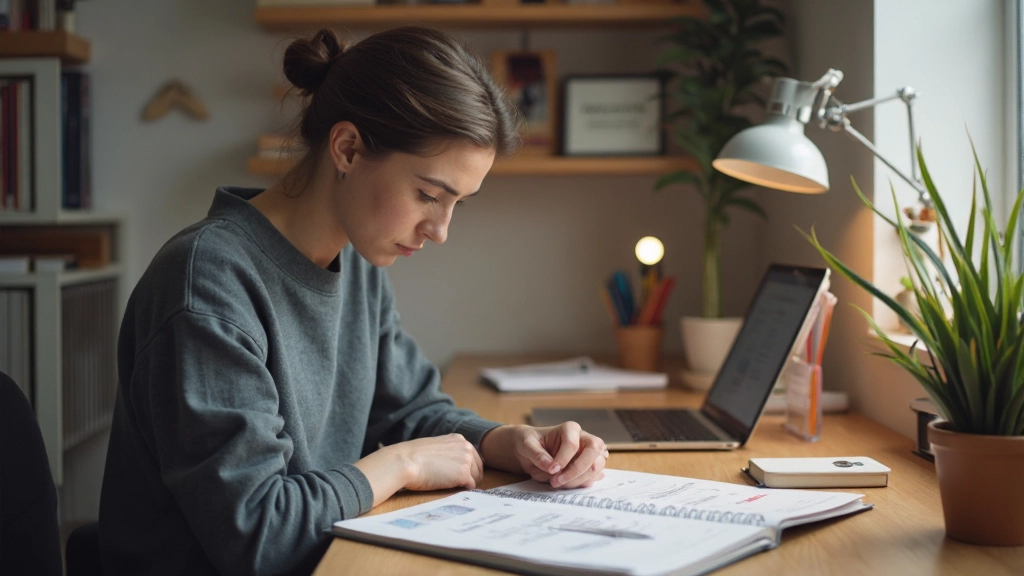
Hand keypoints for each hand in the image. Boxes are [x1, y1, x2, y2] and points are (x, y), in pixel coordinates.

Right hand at [354, 434, 483, 507]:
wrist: (405, 461)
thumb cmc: (412, 456)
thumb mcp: (435, 447)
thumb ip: (448, 452)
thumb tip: (452, 465)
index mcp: (458, 439)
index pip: (473, 456)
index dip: (468, 468)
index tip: (459, 475)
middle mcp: (466, 447)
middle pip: (479, 468)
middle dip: (471, 477)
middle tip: (458, 485)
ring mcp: (466, 460)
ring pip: (476, 478)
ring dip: (466, 484)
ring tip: (451, 486)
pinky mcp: (464, 474)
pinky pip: (471, 487)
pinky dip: (463, 490)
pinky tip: (451, 489)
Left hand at [480, 423, 607, 488]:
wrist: (530, 452)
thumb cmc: (530, 443)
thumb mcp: (527, 444)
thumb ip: (537, 454)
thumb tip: (550, 467)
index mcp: (570, 429)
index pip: (572, 444)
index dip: (563, 459)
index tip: (551, 470)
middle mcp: (584, 439)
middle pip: (593, 453)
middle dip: (576, 471)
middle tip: (557, 482)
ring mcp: (590, 454)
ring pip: (596, 467)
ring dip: (577, 480)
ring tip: (557, 483)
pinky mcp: (590, 467)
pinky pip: (592, 478)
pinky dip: (579, 484)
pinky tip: (564, 483)